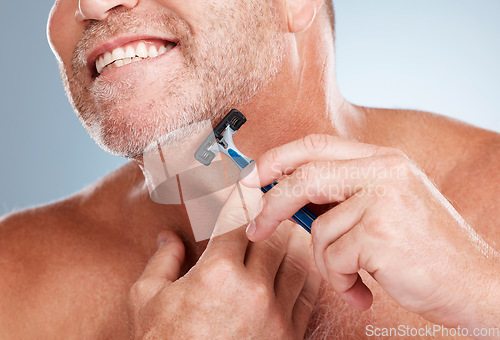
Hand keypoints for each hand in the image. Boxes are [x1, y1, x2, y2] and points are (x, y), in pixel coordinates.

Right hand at [128, 210, 319, 338]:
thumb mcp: (147, 299)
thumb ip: (162, 260)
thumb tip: (168, 237)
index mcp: (216, 273)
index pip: (238, 219)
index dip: (241, 198)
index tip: (243, 185)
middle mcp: (252, 288)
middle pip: (274, 234)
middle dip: (268, 216)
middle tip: (266, 204)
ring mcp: (276, 312)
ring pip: (298, 258)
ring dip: (291, 240)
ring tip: (284, 229)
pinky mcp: (290, 334)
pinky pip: (309, 291)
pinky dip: (306, 270)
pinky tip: (298, 262)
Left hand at [241, 134, 499, 329]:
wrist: (475, 283)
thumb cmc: (424, 249)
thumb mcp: (385, 207)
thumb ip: (341, 196)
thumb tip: (287, 199)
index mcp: (382, 159)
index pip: (314, 145)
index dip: (276, 159)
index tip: (252, 179)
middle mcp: (384, 170)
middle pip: (305, 177)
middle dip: (271, 205)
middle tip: (255, 228)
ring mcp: (384, 198)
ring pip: (319, 230)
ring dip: (327, 263)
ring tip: (351, 277)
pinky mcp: (381, 232)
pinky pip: (333, 258)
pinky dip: (341, 281)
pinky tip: (364, 289)